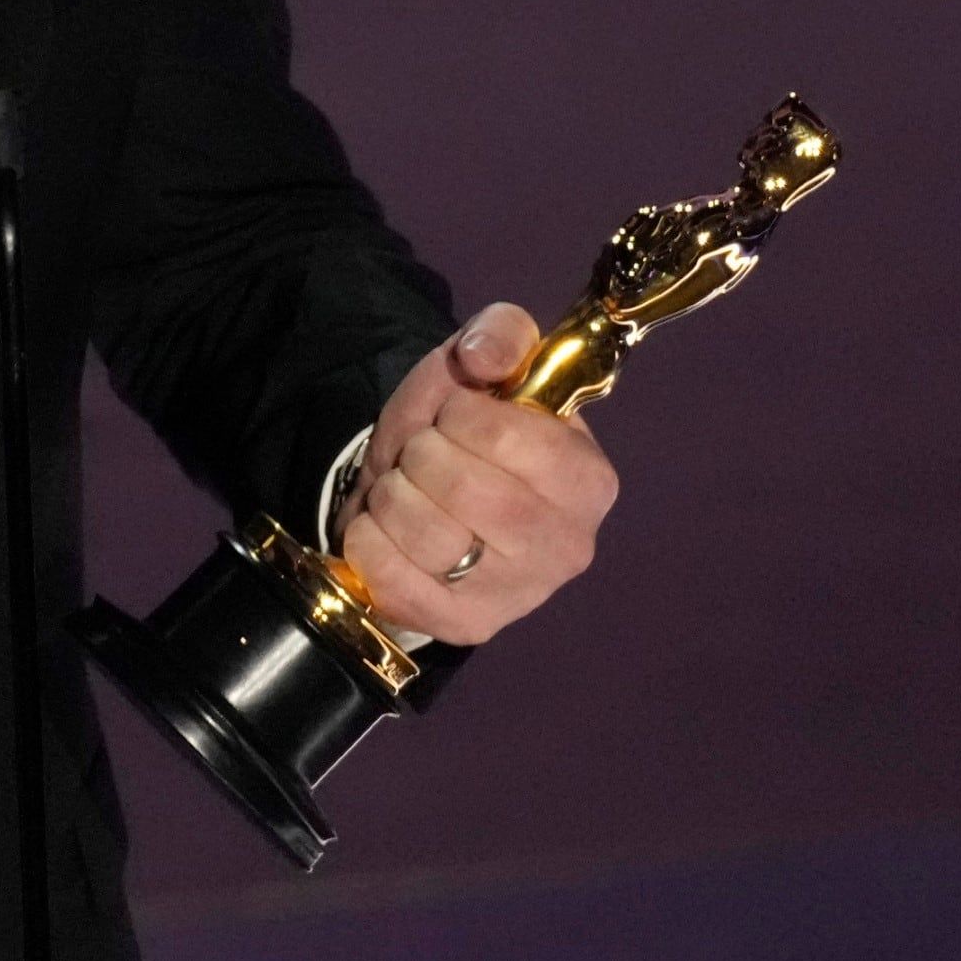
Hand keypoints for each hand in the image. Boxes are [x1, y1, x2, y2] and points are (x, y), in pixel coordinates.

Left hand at [334, 303, 620, 645]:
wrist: (426, 500)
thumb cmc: (464, 433)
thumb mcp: (482, 366)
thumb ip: (499, 334)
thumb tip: (484, 355)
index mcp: (589, 480)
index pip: (513, 438)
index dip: (463, 416)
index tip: (456, 416)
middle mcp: (569, 546)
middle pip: (467, 490)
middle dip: (422, 456)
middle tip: (424, 454)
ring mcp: (519, 595)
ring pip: (428, 536)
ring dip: (393, 496)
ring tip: (404, 490)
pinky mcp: (466, 626)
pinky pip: (396, 583)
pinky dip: (370, 543)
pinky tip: (383, 528)